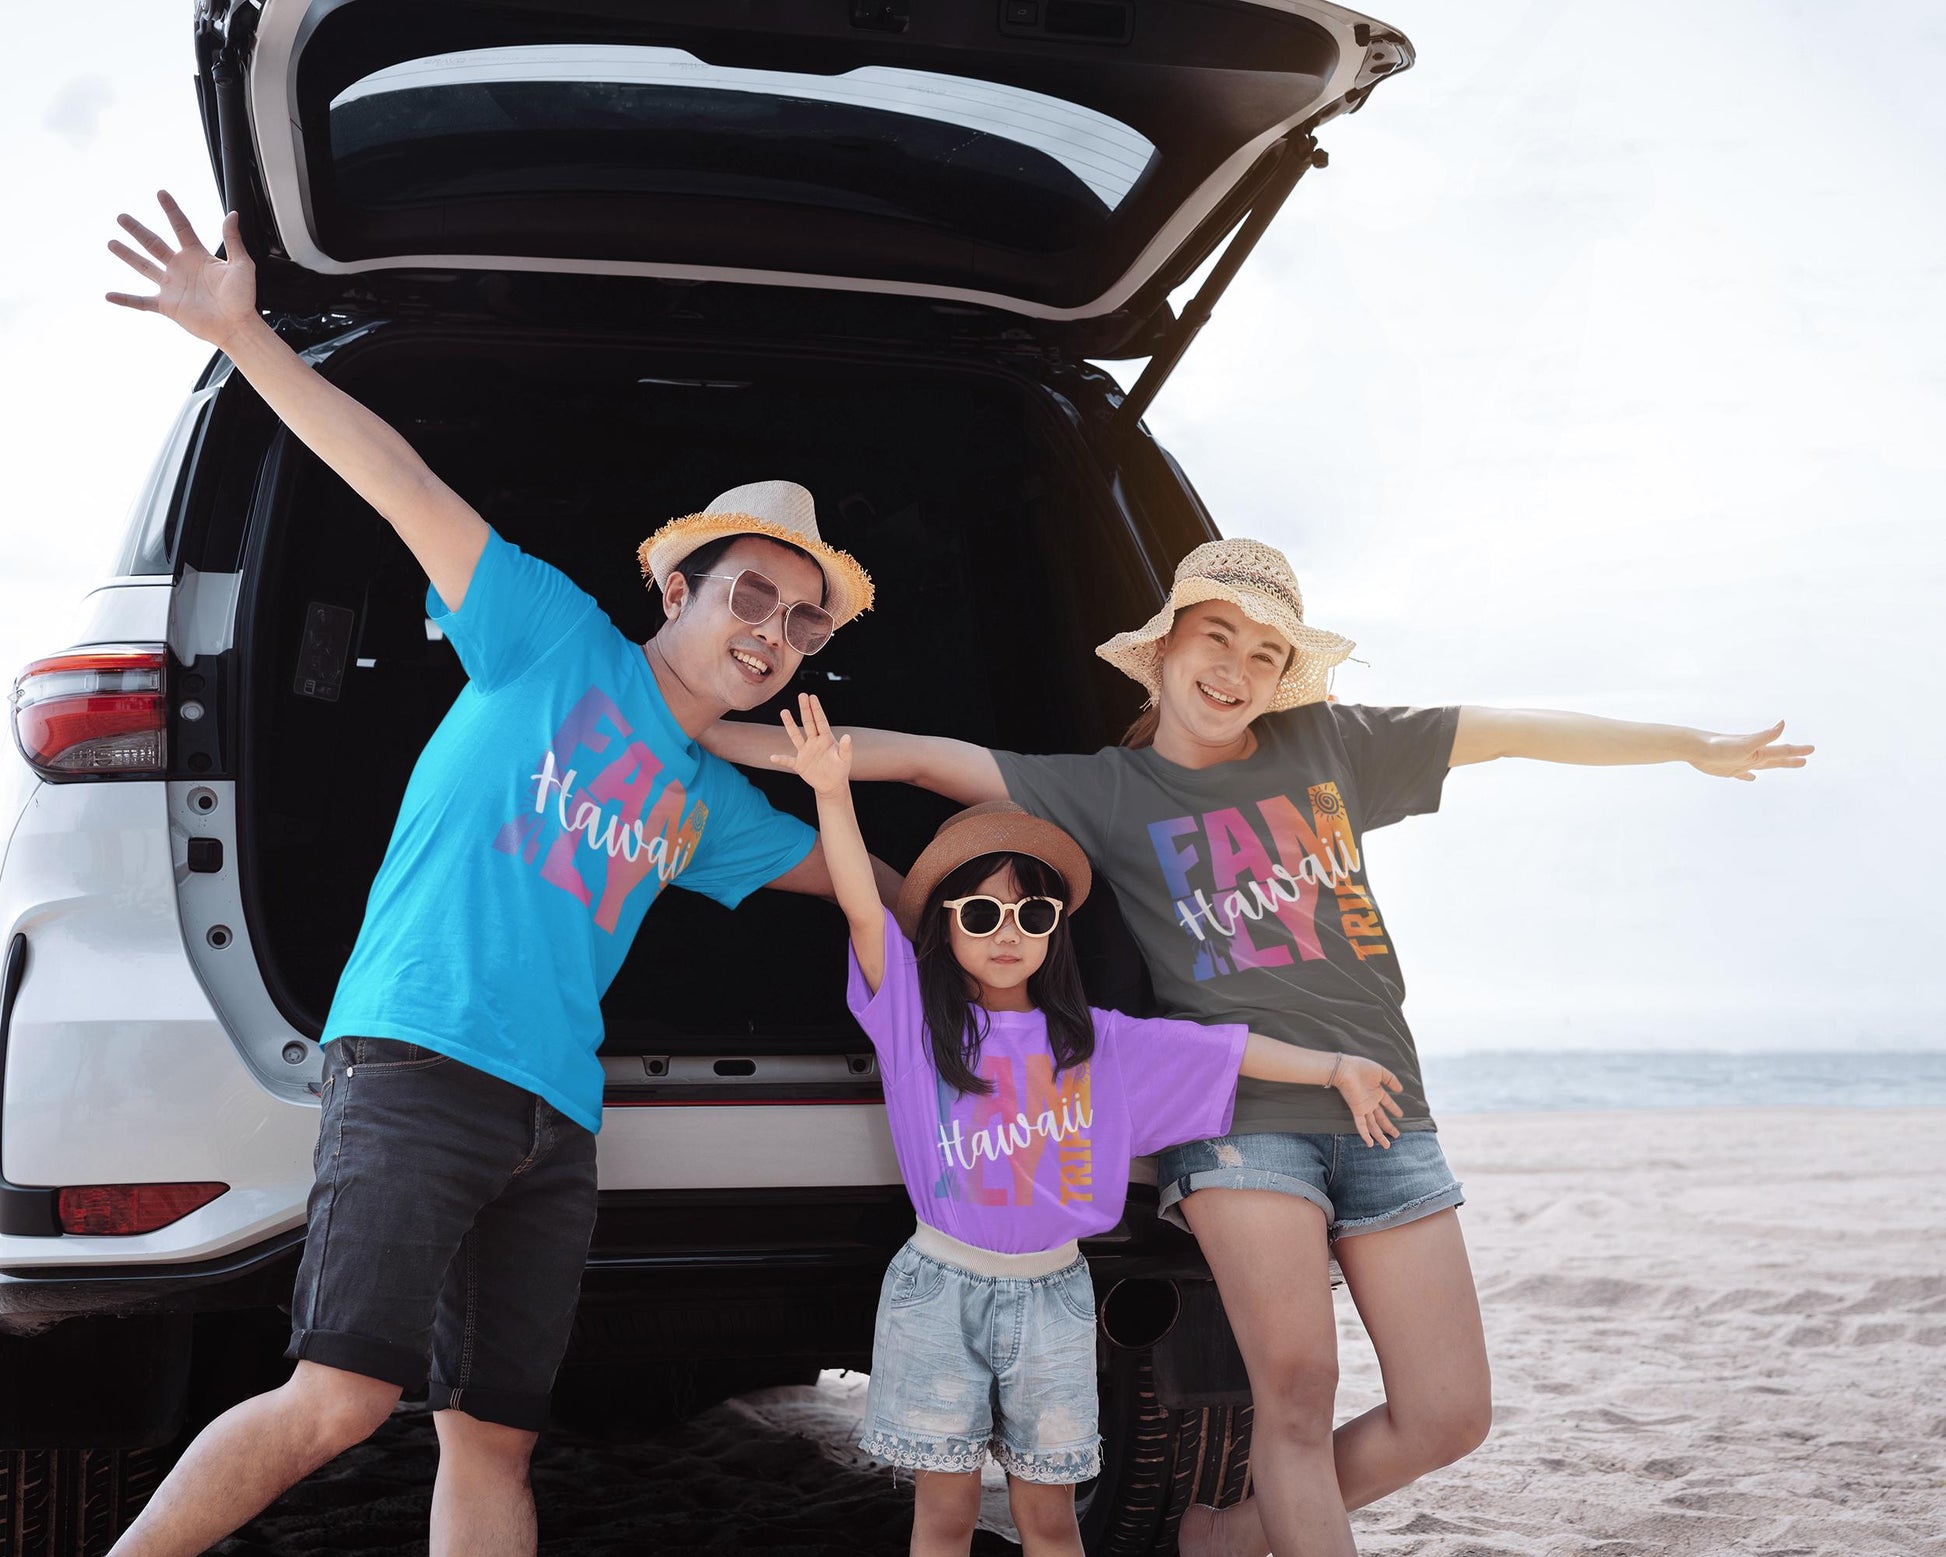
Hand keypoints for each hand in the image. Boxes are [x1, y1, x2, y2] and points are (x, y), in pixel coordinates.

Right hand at [106, 191, 258, 350]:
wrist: (238, 326)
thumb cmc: (243, 297)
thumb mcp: (242, 264)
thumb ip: (233, 240)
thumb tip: (232, 214)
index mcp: (198, 256)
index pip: (181, 227)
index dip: (171, 210)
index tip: (160, 193)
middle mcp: (181, 268)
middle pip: (154, 244)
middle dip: (137, 230)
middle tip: (121, 217)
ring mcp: (173, 286)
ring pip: (144, 267)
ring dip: (127, 255)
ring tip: (111, 243)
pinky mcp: (168, 306)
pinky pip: (141, 302)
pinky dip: (125, 299)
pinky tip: (108, 295)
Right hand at [772, 693, 851, 795]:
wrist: (832, 784)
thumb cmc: (840, 769)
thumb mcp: (845, 759)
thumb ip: (846, 748)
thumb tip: (848, 736)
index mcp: (826, 739)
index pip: (820, 721)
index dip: (816, 709)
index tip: (812, 696)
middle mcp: (814, 742)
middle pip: (808, 723)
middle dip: (805, 709)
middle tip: (802, 695)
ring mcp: (805, 752)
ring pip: (796, 736)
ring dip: (790, 725)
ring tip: (784, 711)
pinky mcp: (799, 764)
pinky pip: (788, 760)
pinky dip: (781, 759)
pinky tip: (773, 757)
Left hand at [1334, 1056, 1403, 1147]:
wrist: (1345, 1068)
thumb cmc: (1361, 1067)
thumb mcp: (1381, 1072)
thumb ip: (1391, 1080)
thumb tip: (1401, 1090)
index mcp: (1376, 1092)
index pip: (1387, 1103)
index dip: (1394, 1108)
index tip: (1400, 1115)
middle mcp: (1370, 1102)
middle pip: (1381, 1118)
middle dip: (1389, 1127)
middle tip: (1397, 1135)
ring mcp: (1363, 1107)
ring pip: (1373, 1125)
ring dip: (1380, 1136)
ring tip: (1387, 1146)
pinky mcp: (1357, 1110)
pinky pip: (1361, 1125)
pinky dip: (1365, 1134)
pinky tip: (1370, 1144)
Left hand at [1688, 720, 1813, 781]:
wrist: (1694, 748)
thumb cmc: (1719, 746)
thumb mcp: (1746, 744)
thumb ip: (1765, 736)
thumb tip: (1783, 722)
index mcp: (1758, 750)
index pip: (1782, 751)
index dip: (1797, 751)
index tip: (1812, 750)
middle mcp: (1752, 755)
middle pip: (1776, 759)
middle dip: (1791, 759)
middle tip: (1806, 759)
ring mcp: (1741, 762)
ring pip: (1763, 765)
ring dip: (1775, 765)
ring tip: (1786, 765)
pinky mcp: (1728, 769)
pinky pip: (1742, 774)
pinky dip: (1748, 776)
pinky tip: (1751, 778)